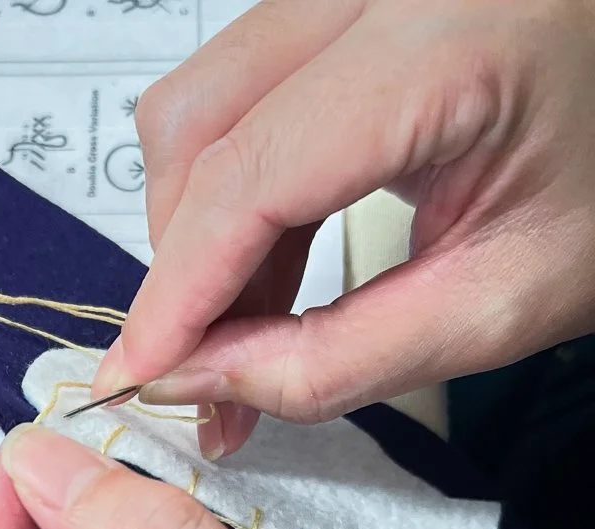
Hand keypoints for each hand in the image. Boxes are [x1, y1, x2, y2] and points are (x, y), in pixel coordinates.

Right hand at [91, 0, 594, 458]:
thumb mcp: (504, 302)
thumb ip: (339, 358)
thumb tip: (203, 376)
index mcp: (453, 34)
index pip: (251, 173)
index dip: (177, 292)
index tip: (139, 376)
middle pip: (197, 124)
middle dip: (180, 266)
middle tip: (200, 372)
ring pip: (203, 108)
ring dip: (199, 237)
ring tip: (237, 336)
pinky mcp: (349, 9)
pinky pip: (243, 102)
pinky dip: (235, 203)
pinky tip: (259, 279)